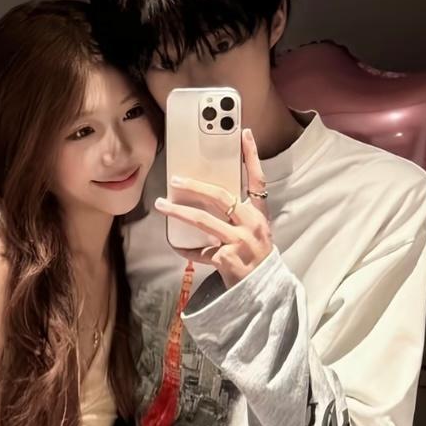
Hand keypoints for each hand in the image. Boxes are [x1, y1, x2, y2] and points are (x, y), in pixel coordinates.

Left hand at [154, 129, 271, 285]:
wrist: (264, 292)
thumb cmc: (256, 258)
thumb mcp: (255, 232)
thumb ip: (239, 214)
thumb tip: (208, 194)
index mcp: (260, 214)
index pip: (258, 179)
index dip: (251, 156)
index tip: (243, 133)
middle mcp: (252, 225)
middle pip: (221, 197)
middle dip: (196, 185)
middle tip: (175, 178)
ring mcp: (239, 243)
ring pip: (203, 221)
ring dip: (178, 212)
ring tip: (161, 205)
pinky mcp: (227, 260)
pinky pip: (199, 251)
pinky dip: (185, 248)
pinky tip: (174, 243)